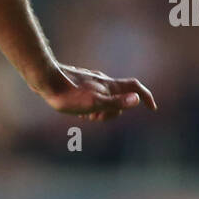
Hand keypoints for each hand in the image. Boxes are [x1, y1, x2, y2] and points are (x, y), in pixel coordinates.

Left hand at [34, 63, 157, 120]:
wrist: (46, 80)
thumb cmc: (69, 95)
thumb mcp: (94, 103)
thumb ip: (116, 102)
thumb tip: (137, 100)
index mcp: (110, 86)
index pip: (135, 88)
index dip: (146, 97)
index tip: (152, 108)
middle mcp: (103, 82)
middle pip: (120, 99)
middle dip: (114, 112)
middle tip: (96, 118)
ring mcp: (92, 83)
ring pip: (105, 100)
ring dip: (100, 112)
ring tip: (85, 116)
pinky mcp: (80, 85)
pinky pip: (93, 98)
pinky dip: (91, 108)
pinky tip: (78, 112)